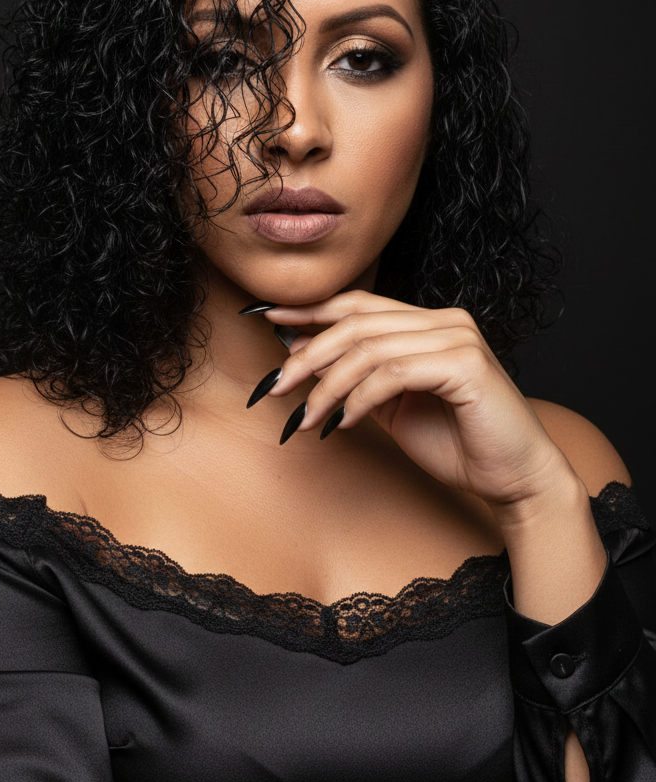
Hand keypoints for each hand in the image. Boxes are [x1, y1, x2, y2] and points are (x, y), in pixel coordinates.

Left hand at [263, 291, 572, 513]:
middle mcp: (446, 321)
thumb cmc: (457, 444)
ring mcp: (459, 339)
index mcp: (430, 323)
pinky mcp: (466, 365)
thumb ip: (355, 378)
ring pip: (369, 348)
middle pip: (357, 323)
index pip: (359, 303)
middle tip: (277, 387)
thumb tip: (299, 352)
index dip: (310, 309)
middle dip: (308, 354)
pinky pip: (393, 373)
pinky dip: (359, 398)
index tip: (267, 320)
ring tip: (306, 418)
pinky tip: (344, 423)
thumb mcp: (391, 407)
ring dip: (327, 385)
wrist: (513, 477)